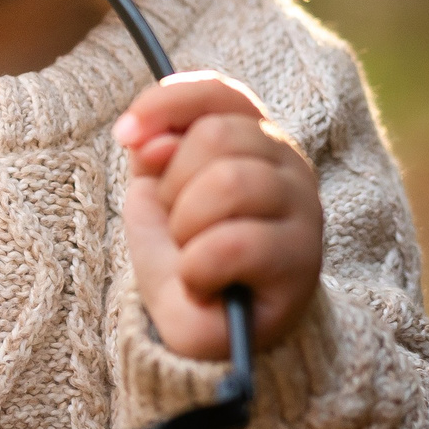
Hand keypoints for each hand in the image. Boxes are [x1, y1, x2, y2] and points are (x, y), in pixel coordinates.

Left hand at [113, 72, 322, 361]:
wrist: (210, 334)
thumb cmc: (188, 258)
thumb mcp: (157, 198)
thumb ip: (155, 155)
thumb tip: (148, 138)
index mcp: (257, 139)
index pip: (220, 93)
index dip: (168, 104)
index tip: (125, 135)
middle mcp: (290, 166)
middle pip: (217, 136)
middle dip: (174, 185)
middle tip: (177, 226)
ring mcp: (303, 211)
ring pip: (228, 182)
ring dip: (186, 227)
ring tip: (191, 255)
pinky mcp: (302, 261)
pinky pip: (232, 243)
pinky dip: (197, 267)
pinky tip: (203, 283)